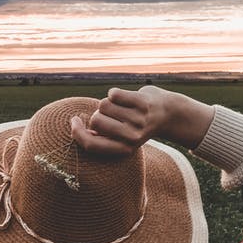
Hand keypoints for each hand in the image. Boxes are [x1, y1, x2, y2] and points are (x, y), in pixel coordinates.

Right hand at [71, 86, 213, 154]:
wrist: (168, 113)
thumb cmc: (135, 125)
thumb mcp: (121, 137)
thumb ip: (101, 137)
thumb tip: (77, 128)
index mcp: (124, 149)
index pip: (91, 144)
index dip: (77, 133)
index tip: (74, 122)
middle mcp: (132, 137)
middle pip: (95, 121)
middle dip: (98, 114)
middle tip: (112, 115)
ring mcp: (139, 119)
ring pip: (103, 105)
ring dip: (109, 103)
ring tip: (122, 107)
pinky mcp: (143, 102)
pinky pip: (113, 93)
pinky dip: (116, 93)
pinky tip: (127, 98)